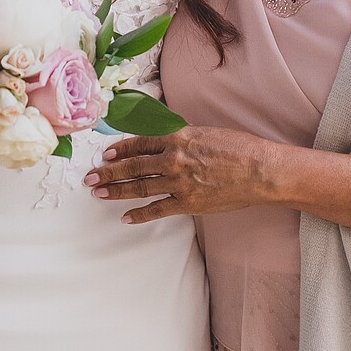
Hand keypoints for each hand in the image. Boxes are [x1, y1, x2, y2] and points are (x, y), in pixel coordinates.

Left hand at [84, 125, 275, 224]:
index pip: (139, 143)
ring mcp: (179, 183)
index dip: (119, 149)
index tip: (105, 154)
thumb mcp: (205, 133)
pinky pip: (157, 209)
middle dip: (107, 172)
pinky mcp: (188, 203)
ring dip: (115, 191)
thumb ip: (181, 137)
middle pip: (132, 166)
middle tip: (90, 177)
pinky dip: (139, 214)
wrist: (260, 170)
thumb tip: (163, 140)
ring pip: (139, 187)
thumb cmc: (239, 148)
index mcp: (177, 137)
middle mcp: (173, 159)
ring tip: (98, 193)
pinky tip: (125, 217)